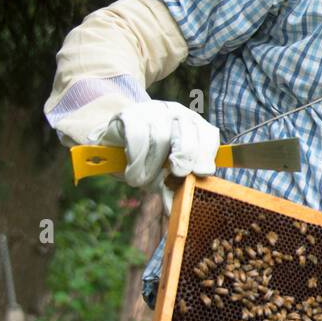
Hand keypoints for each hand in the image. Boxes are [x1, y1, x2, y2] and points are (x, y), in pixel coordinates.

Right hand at [96, 100, 219, 198]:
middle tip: (176, 174)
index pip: (208, 135)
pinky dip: (135, 159)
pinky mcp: (129, 114)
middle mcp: (177, 115)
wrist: (113, 143)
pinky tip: (132, 172)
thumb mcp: (164, 175)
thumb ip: (174, 189)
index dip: (206, 155)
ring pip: (161, 138)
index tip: (201, 173)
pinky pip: (137, 136)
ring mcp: (154, 111)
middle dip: (184, 158)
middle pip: (187, 134)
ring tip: (142, 180)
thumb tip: (180, 210)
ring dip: (152, 165)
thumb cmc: (146, 160)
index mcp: (194, 127)